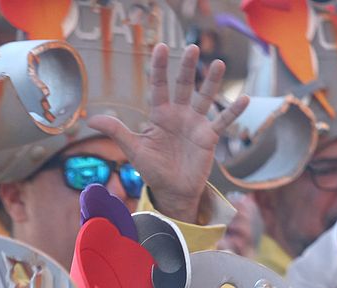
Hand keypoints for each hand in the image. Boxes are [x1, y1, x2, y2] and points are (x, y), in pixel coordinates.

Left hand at [86, 43, 248, 222]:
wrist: (172, 191)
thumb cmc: (153, 170)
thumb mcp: (134, 150)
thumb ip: (117, 131)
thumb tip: (92, 119)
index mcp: (160, 115)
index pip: (159, 86)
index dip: (160, 67)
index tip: (162, 47)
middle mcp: (179, 114)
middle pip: (183, 86)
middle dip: (187, 67)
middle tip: (192, 48)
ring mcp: (195, 124)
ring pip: (205, 98)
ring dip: (212, 82)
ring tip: (218, 64)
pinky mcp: (209, 137)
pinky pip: (223, 122)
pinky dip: (233, 112)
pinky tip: (244, 99)